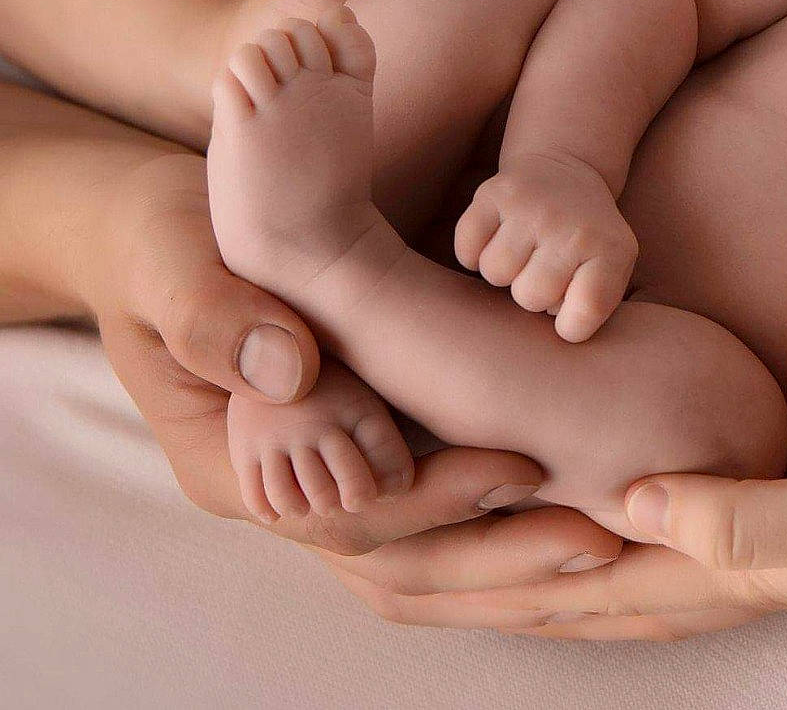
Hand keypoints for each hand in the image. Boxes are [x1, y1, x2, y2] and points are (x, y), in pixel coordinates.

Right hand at [85, 150, 617, 567]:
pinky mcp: (369, 462)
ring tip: (610, 547)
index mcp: (236, 471)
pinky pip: (440, 526)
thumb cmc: (162, 239)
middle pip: (402, 566)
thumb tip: (290, 372)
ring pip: (427, 563)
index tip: (522, 473)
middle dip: (499, 561)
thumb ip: (213, 312)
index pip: (348, 518)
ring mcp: (329, 487)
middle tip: (598, 543)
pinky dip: (505, 531)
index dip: (437, 501)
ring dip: (512, 566)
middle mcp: (288, 498)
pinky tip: (584, 516)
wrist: (165, 234)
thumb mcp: (171, 260)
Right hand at [227, 355, 416, 521]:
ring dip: (302, 508)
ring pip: (288, 497)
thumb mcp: (366, 405)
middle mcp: (315, 424)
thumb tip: (396, 491)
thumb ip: (385, 446)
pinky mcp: (244, 446)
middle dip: (342, 502)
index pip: (381, 457)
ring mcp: (276, 436)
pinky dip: (268, 509)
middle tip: (342, 501)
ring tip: (309, 504)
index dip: (384, 485)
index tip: (374, 492)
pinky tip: (282, 507)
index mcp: (355, 410)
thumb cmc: (334, 394)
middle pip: (330, 488)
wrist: (275, 352)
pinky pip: (254, 494)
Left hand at [402, 428, 786, 640]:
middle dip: (455, 575)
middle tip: (356, 553)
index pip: (563, 579)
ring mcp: (744, 557)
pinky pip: (643, 546)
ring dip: (504, 568)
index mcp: (722, 572)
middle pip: (556, 590)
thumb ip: (739, 517)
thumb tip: (621, 502)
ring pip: (590, 574)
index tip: (373, 535)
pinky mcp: (773, 525)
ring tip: (431, 551)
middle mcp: (717, 575)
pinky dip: (581, 542)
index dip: (467, 559)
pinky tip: (575, 521)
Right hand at [455, 149, 639, 342]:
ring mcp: (532, 207)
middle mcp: (572, 227)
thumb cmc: (587, 234)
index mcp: (610, 249)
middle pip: (530, 297)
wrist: (566, 167)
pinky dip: (474, 252)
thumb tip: (560, 335)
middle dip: (532, 293)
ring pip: (495, 273)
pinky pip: (467, 250)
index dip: (570, 325)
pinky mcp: (493, 194)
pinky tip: (497, 238)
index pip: (584, 314)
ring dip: (504, 272)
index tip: (569, 310)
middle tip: (544, 269)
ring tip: (523, 252)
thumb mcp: (612, 266)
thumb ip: (594, 304)